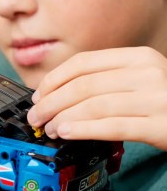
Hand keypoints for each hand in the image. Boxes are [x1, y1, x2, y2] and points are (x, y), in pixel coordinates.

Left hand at [27, 47, 166, 149]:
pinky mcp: (162, 125)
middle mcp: (148, 72)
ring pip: (94, 105)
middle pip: (84, 85)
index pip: (83, 63)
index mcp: (137, 57)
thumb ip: (105, 80)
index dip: (54, 79)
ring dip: (63, 117)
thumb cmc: (164, 103)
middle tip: (36, 116)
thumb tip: (56, 92)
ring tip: (49, 128)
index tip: (38, 94)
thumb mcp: (139, 80)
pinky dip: (84, 129)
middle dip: (52, 101)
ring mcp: (157, 98)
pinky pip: (113, 126)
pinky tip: (67, 133)